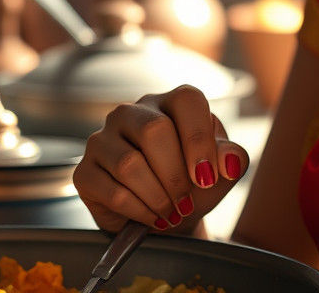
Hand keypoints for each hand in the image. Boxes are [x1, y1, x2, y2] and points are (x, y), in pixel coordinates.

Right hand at [74, 85, 249, 233]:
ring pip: (130, 163)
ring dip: (157, 196)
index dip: (199, 140)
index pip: (187, 101)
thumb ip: (232, 159)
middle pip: (154, 131)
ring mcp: (105, 138)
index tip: (206, 176)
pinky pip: (110, 189)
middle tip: (186, 201)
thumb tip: (230, 161)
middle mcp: (135, 112)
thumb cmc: (194, 184)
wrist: (167, 216)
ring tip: (171, 212)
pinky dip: (137, 210)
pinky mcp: (86, 170)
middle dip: (175, 174)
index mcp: (172, 102)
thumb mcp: (221, 172)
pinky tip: (151, 216)